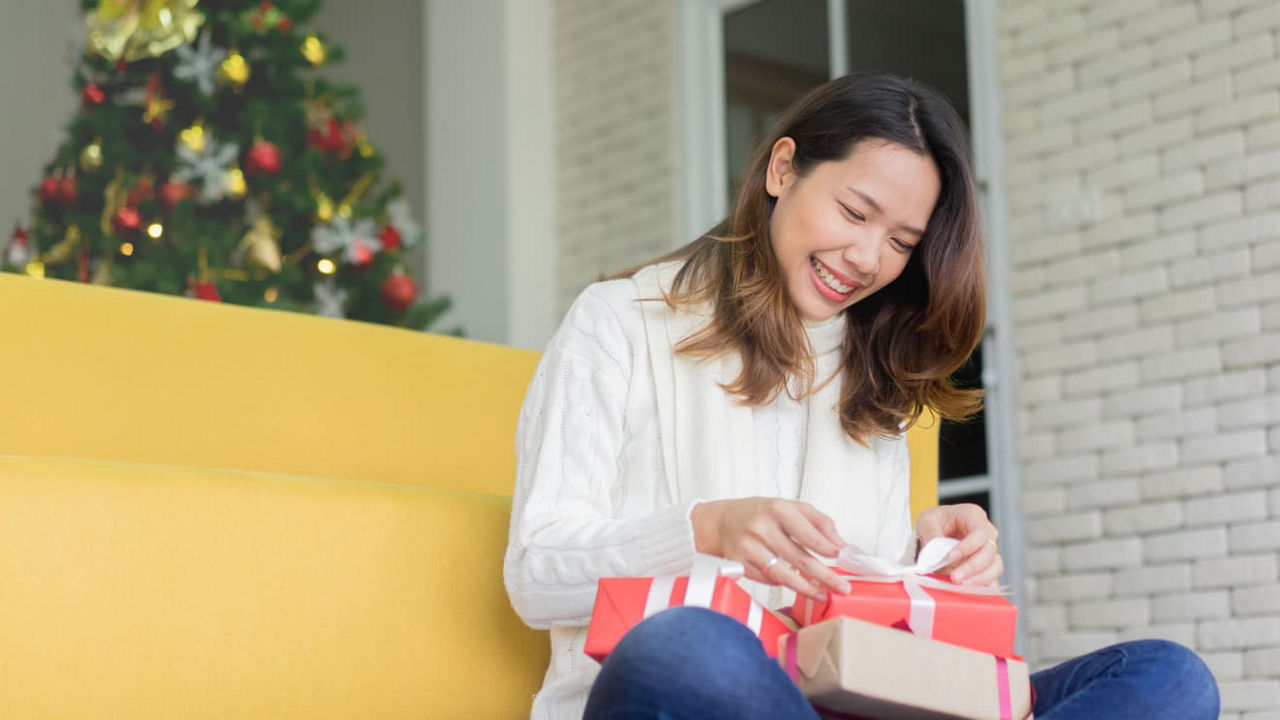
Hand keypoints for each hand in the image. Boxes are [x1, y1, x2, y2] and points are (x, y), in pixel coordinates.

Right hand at [690, 498, 852, 601]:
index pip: (808, 533)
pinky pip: (768, 580)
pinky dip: (783, 583)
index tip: (840, 557)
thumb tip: (839, 542)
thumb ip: (817, 521)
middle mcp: (761, 527)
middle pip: (799, 558)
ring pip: (784, 575)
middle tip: (842, 587)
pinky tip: (794, 582)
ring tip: (823, 594)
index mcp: (777, 508)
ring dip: (806, 588)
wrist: (721, 522)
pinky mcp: (739, 564)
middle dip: (825, 576)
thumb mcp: (788, 506)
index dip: (826, 548)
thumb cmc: (758, 514)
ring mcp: (748, 547)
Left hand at [914, 503, 1002, 586]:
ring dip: (979, 578)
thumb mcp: (926, 521)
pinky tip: (968, 590)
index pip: (979, 532)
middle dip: (972, 566)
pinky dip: (981, 584)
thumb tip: (935, 551)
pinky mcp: (987, 566)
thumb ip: (931, 533)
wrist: (935, 532)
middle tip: (955, 578)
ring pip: (994, 566)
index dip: (968, 546)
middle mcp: (986, 532)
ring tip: (961, 585)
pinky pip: (991, 577)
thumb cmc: (935, 522)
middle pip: (989, 551)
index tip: (951, 557)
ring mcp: (988, 549)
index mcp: (973, 515)